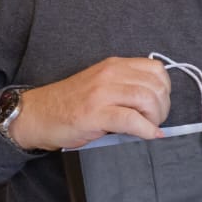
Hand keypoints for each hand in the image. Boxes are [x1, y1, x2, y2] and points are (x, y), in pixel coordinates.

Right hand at [13, 57, 171, 149]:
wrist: (37, 115)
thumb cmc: (70, 104)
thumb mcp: (102, 86)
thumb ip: (126, 86)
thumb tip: (157, 102)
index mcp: (114, 65)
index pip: (157, 70)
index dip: (165, 89)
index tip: (158, 104)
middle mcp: (110, 74)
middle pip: (156, 86)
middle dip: (163, 107)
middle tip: (153, 120)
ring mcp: (102, 93)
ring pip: (148, 99)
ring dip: (155, 118)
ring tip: (148, 127)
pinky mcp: (96, 113)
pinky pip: (132, 119)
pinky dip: (146, 129)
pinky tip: (148, 135)